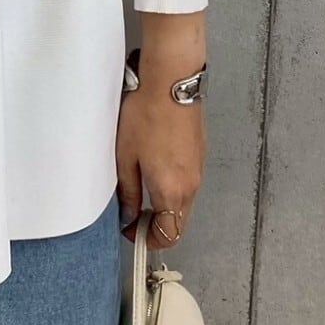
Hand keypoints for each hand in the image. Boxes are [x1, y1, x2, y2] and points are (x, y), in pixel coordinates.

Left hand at [114, 80, 205, 250]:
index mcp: (171, 192)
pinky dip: (173, 189)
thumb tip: (129, 213)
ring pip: (184, 204)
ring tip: (140, 191)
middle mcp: (191, 186)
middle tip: (133, 215)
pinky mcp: (199, 154)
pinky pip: (188, 184)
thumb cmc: (145, 116)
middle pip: (179, 223)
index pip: (168, 235)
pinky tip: (154, 171)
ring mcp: (199, 170)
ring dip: (165, 207)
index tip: (130, 231)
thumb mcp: (125, 157)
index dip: (147, 240)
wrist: (171, 83)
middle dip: (157, 227)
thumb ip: (128, 191)